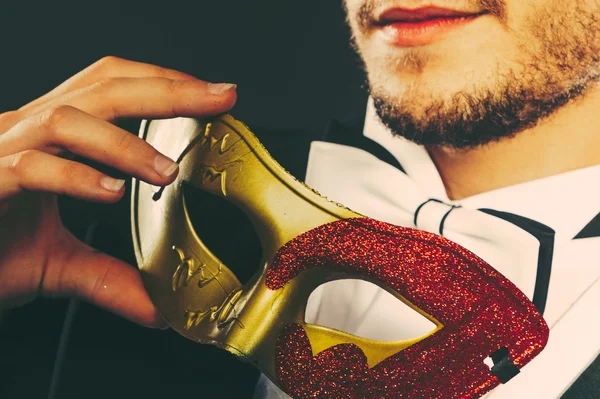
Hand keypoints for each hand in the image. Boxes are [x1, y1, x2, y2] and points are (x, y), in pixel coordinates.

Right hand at [0, 56, 236, 326]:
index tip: (213, 96)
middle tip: (218, 98)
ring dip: (125, 142)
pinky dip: (75, 177)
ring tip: (166, 171)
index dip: (162, 83)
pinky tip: (110, 194)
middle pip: (102, 87)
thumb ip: (108, 277)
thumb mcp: (57, 265)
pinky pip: (30, 167)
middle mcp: (25, 132)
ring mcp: (2, 152)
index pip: (110, 88)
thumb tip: (160, 308)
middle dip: (167, 89)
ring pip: (68, 119)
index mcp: (48, 139)